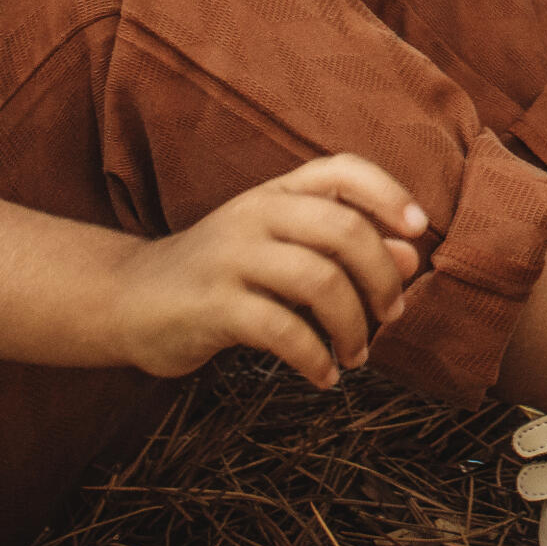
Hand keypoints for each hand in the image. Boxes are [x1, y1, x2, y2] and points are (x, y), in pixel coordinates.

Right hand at [104, 156, 430, 387]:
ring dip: (353, 327)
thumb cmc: (222, 273)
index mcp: (276, 192)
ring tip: (356, 356)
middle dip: (382, 279)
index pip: (343, 169)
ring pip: (320, 282)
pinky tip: (323, 376)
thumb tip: (409, 257)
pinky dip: (315, 358)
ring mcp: (230, 257)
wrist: (127, 299)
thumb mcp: (281, 248)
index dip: (389, 193)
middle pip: (345, 232)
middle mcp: (254, 214)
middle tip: (390, 316)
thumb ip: (341, 247)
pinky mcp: (211, 305)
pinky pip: (282, 331)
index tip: (419, 231)